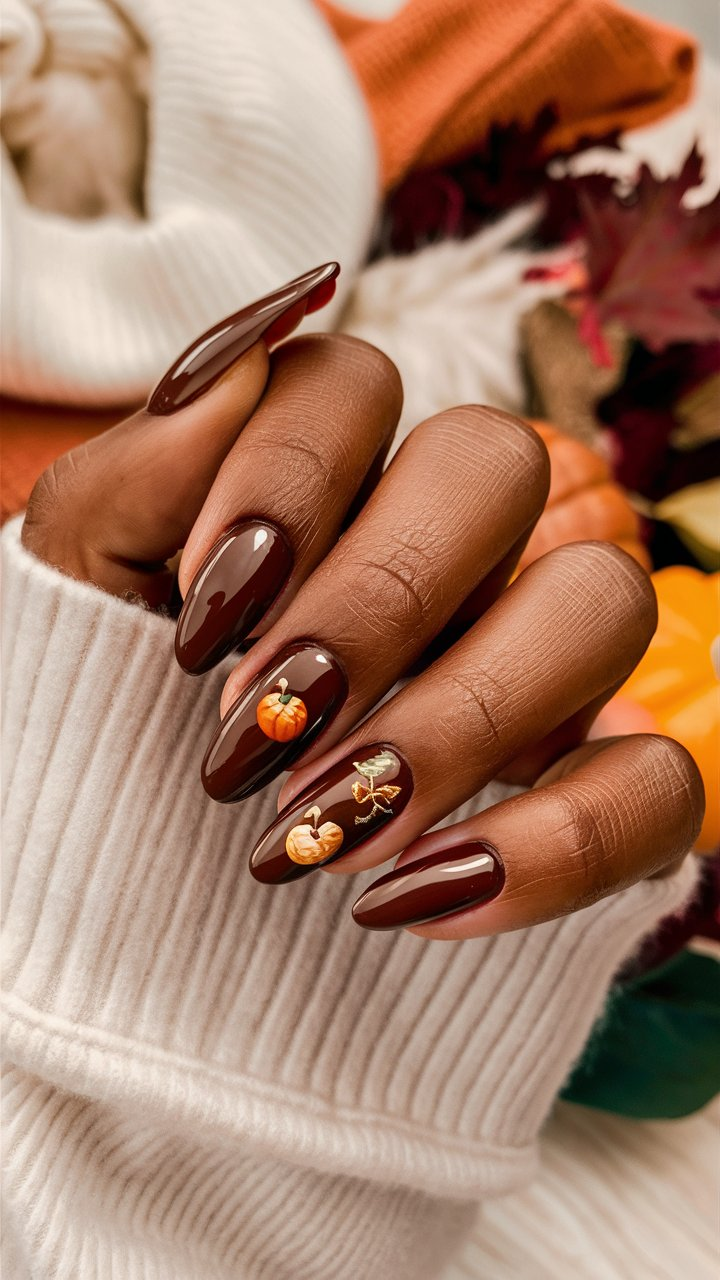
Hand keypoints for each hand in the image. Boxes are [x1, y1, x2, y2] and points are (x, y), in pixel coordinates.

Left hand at [23, 266, 703, 936]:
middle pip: (494, 463)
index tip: (200, 616)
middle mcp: (458, 546)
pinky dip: (545, 850)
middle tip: (265, 721)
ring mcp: (542, 660)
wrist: (152, 872)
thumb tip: (230, 364)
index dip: (281, 479)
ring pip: (604, 601)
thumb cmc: (119, 715)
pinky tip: (408, 901)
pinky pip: (653, 786)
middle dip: (374, 597)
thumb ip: (136, 480)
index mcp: (336, 482)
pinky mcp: (595, 784)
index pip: (353, 384)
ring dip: (462, 718)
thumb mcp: (89, 603)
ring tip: (326, 826)